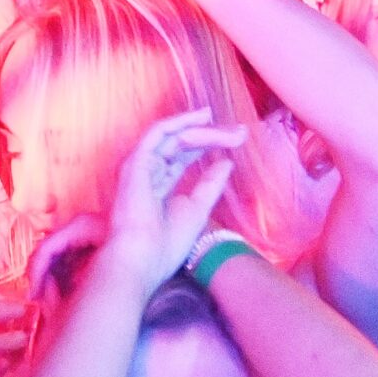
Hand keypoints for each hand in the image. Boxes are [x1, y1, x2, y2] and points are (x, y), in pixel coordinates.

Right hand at [98, 108, 245, 289]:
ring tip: (231, 130)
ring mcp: (140, 166)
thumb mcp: (198, 209)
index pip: (183, 156)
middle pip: (181, 144)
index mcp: (158, 185)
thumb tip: (226, 162)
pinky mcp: (136, 162)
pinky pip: (158, 133)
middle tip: (241, 133)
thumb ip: (210, 184)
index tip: (237, 140)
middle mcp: (147, 172)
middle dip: (212, 135)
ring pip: (174, 136)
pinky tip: (202, 117)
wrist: (143, 259)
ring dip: (203, 130)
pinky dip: (179, 122)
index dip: (209, 145)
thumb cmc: (165, 244)